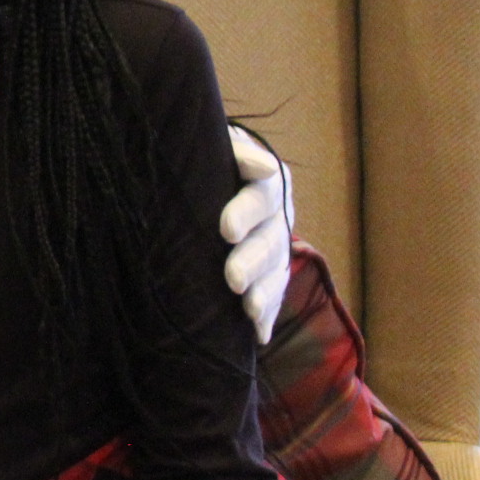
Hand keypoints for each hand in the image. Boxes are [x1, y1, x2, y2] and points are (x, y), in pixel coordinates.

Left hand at [221, 126, 293, 343]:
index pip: (263, 193)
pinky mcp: (269, 270)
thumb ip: (231, 151)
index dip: (246, 212)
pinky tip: (257, 333)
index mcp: (266, 180)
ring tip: (246, 308)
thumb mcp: (214, 146)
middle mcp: (276, 214)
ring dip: (264, 292)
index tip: (225, 230)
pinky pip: (272, 293)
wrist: (209, 175)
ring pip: (275, 269)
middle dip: (252, 261)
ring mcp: (276, 244)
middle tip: (231, 278)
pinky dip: (266, 315)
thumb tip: (262, 166)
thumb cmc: (203, 156)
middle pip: (270, 238)